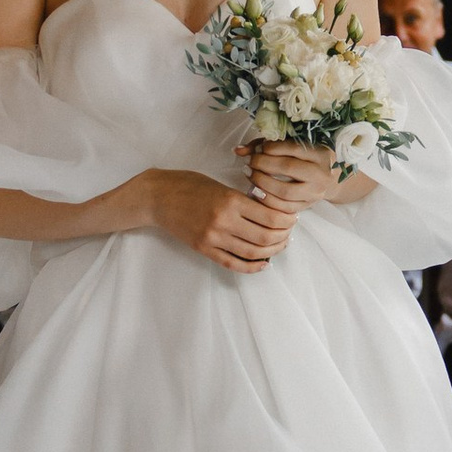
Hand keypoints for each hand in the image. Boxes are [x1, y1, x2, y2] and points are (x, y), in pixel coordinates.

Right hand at [142, 168, 293, 270]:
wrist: (158, 197)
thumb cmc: (189, 185)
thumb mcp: (221, 184)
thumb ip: (244, 200)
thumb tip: (271, 213)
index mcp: (231, 200)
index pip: (270, 217)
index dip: (287, 221)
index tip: (293, 218)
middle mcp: (224, 221)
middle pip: (266, 237)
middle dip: (283, 238)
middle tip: (289, 234)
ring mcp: (213, 238)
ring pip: (253, 253)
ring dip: (271, 252)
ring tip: (279, 246)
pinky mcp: (204, 249)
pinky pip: (233, 263)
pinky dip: (252, 267)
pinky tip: (263, 263)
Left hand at [240, 140, 343, 214]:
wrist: (330, 178)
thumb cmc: (305, 158)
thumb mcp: (292, 146)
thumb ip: (265, 145)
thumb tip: (238, 150)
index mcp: (320, 153)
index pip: (293, 148)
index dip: (271, 148)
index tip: (259, 148)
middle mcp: (320, 173)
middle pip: (288, 168)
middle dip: (263, 164)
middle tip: (249, 163)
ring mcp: (315, 192)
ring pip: (285, 191)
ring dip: (262, 183)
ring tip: (250, 176)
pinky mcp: (307, 206)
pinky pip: (284, 208)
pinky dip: (267, 201)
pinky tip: (256, 192)